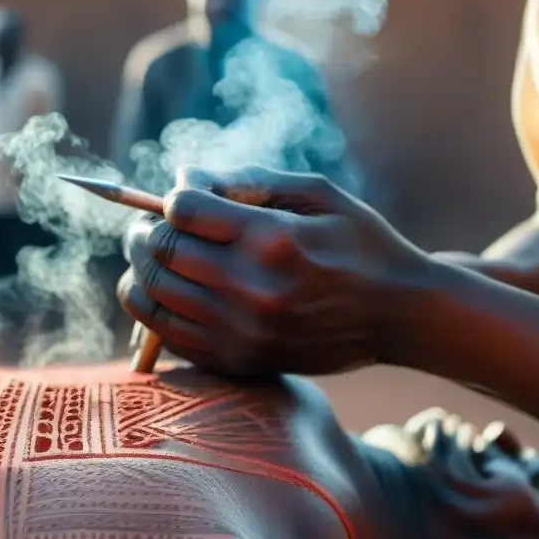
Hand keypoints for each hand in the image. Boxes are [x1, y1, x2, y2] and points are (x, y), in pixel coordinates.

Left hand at [118, 165, 430, 376]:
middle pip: (160, 253)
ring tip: (150, 256)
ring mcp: (244, 331)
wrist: (398, 315)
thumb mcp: (318, 193)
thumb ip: (248, 180)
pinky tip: (167, 292)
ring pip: (154, 296)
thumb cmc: (360, 243)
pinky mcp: (241, 361)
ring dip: (140, 270)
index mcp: (272, 239)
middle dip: (144, 232)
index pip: (182, 212)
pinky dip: (155, 310)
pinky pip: (169, 336)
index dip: (170, 199)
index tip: (180, 199)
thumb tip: (185, 177)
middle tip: (147, 226)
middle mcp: (252, 289)